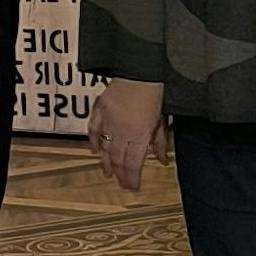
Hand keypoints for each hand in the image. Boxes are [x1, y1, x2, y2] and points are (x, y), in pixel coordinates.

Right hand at [88, 78, 166, 195]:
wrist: (140, 68)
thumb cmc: (154, 91)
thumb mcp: (161, 118)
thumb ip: (159, 140)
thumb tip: (161, 159)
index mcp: (139, 134)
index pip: (133, 164)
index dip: (131, 178)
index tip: (131, 187)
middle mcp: (122, 130)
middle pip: (118, 159)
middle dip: (120, 174)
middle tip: (121, 184)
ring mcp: (109, 120)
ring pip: (105, 147)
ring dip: (106, 161)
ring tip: (107, 172)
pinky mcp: (100, 109)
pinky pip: (93, 129)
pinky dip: (93, 140)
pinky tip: (94, 150)